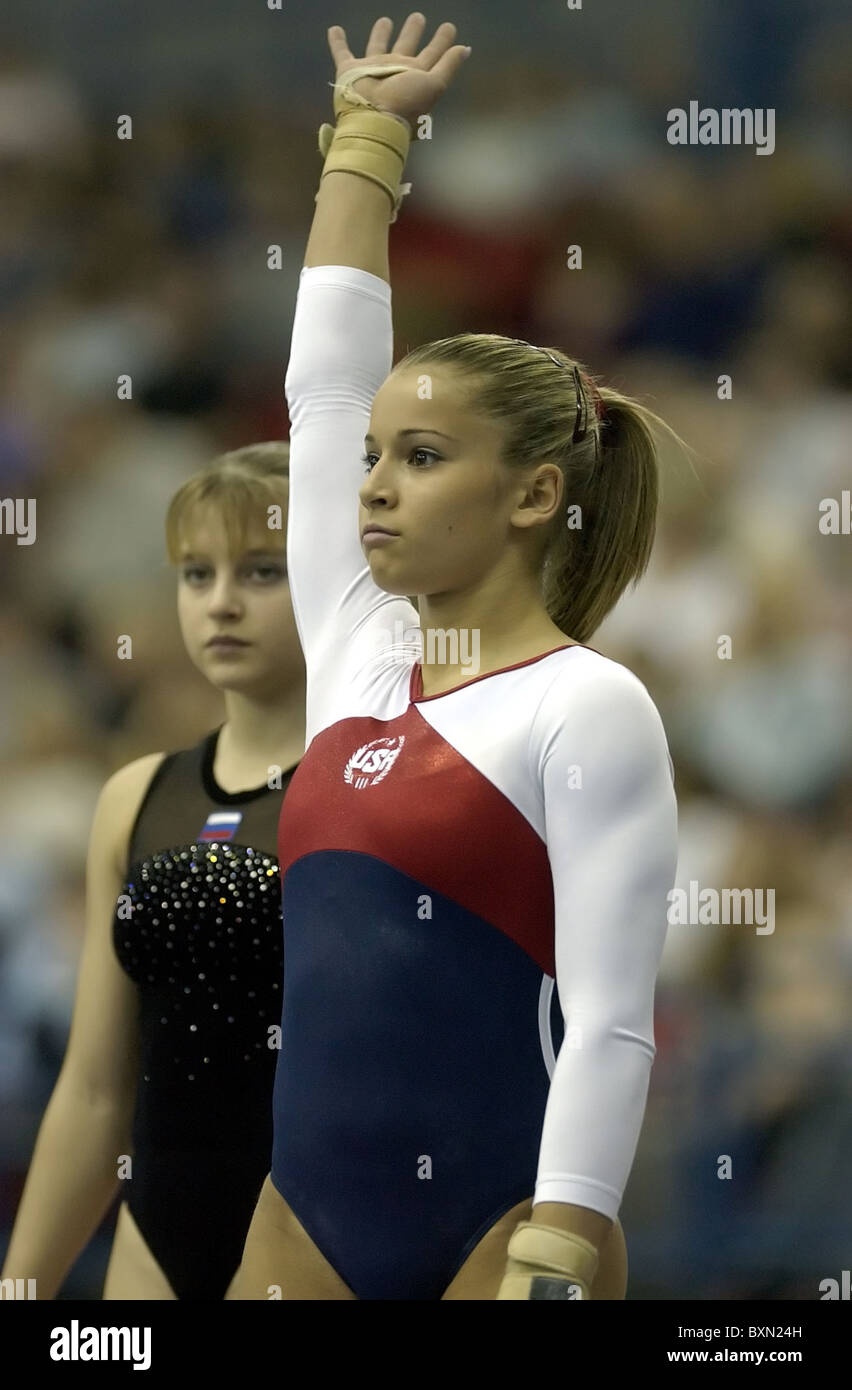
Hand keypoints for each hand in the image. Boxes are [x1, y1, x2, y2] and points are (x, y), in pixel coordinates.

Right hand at [327, 12, 469, 123]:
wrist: (372, 119)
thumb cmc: (405, 104)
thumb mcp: (434, 84)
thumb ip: (448, 65)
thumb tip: (465, 48)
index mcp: (415, 76)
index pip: (433, 54)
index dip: (442, 41)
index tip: (449, 27)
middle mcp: (395, 72)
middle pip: (406, 46)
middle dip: (412, 32)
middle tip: (418, 17)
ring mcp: (372, 70)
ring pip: (377, 46)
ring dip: (380, 33)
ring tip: (384, 20)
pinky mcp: (350, 71)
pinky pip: (341, 52)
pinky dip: (336, 42)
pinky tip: (334, 30)